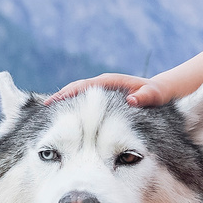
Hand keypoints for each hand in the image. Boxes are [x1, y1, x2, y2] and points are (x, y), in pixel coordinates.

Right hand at [49, 72, 170, 105]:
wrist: (159, 92)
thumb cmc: (157, 95)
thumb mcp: (154, 95)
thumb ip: (145, 96)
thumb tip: (132, 99)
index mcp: (110, 82)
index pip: (83, 86)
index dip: (68, 94)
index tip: (53, 102)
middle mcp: (102, 84)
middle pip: (75, 89)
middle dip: (59, 97)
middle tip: (43, 109)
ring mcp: (100, 91)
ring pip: (77, 95)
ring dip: (63, 103)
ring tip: (46, 115)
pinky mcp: (101, 99)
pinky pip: (82, 102)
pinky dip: (71, 108)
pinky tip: (63, 120)